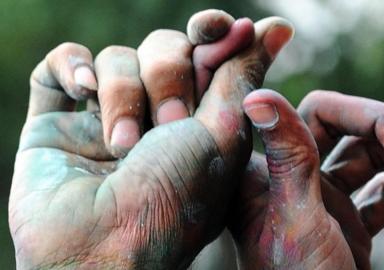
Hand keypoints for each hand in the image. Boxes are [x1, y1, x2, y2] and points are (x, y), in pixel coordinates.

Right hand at [9, 10, 292, 268]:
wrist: (103, 251)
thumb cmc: (174, 199)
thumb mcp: (224, 131)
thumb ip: (244, 74)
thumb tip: (276, 27)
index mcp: (199, 121)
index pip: (206, 54)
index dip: (212, 32)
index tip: (217, 27)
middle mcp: (153, 119)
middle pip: (162, 50)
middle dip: (170, 76)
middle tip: (172, 122)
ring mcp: (105, 121)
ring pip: (115, 58)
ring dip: (124, 94)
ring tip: (123, 146)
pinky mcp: (57, 125)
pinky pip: (61, 66)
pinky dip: (72, 66)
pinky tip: (82, 90)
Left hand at [229, 90, 383, 268]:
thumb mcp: (297, 218)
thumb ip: (287, 157)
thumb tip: (256, 97)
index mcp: (271, 173)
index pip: (315, 115)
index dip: (354, 112)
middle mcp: (296, 179)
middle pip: (351, 130)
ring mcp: (326, 200)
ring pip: (378, 162)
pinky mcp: (351, 224)